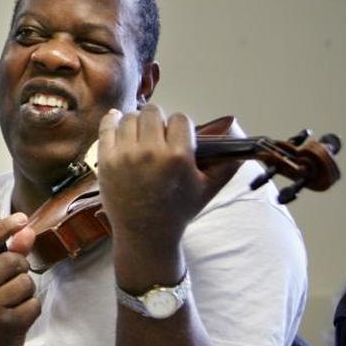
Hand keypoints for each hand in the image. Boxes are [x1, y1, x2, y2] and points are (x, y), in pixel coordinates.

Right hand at [0, 213, 39, 345]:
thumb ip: (6, 254)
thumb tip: (27, 230)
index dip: (5, 226)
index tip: (22, 218)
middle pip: (13, 261)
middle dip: (21, 268)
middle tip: (12, 281)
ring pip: (26, 283)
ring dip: (26, 290)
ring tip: (13, 301)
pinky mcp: (7, 325)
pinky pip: (34, 304)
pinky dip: (31, 308)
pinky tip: (17, 315)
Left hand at [97, 105, 231, 250]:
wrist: (145, 233)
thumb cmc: (178, 210)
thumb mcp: (209, 188)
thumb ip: (228, 163)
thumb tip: (239, 139)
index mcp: (178, 157)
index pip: (180, 119)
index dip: (180, 127)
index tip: (178, 138)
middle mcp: (150, 152)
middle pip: (153, 112)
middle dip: (158, 121)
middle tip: (158, 136)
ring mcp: (125, 155)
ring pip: (130, 117)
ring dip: (137, 123)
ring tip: (141, 136)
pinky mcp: (106, 160)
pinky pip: (107, 126)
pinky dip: (113, 121)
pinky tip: (119, 122)